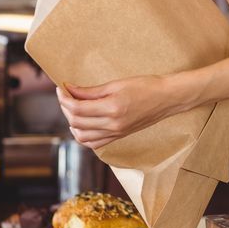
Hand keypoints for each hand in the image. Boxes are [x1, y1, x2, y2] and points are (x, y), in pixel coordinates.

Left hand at [57, 75, 177, 149]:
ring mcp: (116, 133)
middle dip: (66, 108)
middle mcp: (113, 125)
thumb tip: (70, 89)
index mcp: (113, 109)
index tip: (61, 88)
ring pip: (82, 136)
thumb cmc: (146, 86)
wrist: (167, 98)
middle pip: (76, 122)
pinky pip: (94, 143)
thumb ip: (91, 91)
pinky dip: (83, 135)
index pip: (78, 108)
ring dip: (72, 123)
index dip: (64, 98)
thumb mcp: (117, 84)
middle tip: (66, 95)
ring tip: (73, 108)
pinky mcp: (119, 136)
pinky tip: (82, 123)